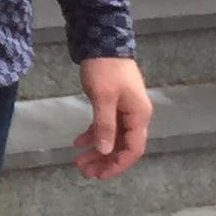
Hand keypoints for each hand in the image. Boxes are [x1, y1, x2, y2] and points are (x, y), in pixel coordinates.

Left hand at [73, 57, 151, 179]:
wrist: (102, 40)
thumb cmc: (104, 69)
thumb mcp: (103, 98)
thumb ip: (104, 126)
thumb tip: (105, 151)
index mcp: (138, 116)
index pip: (132, 149)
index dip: (117, 165)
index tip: (99, 175)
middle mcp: (135, 115)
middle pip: (122, 146)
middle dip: (104, 161)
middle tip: (83, 171)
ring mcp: (125, 109)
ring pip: (112, 137)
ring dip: (97, 150)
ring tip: (77, 161)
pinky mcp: (113, 103)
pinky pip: (106, 125)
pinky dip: (93, 134)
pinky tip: (77, 141)